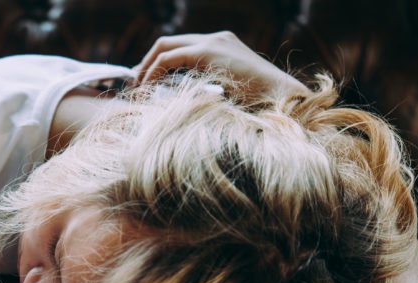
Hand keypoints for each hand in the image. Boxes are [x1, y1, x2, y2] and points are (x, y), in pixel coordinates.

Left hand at [135, 32, 309, 97]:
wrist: (283, 101)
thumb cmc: (261, 109)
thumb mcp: (228, 97)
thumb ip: (207, 93)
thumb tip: (184, 109)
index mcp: (223, 47)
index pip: (181, 48)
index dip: (158, 64)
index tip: (145, 83)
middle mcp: (217, 38)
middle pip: (169, 42)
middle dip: (146, 63)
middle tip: (134, 84)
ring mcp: (213, 41)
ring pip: (165, 46)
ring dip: (146, 67)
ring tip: (137, 89)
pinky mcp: (209, 50)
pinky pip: (169, 57)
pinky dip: (154, 71)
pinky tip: (147, 88)